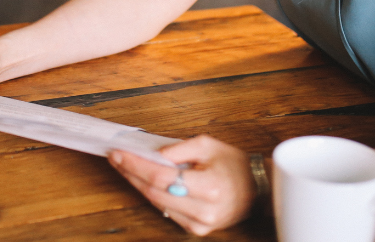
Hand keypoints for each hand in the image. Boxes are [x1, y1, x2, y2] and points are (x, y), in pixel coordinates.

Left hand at [108, 135, 255, 235]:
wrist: (258, 189)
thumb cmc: (234, 164)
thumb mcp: (208, 145)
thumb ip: (179, 149)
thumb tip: (154, 155)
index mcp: (210, 187)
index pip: (162, 177)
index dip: (136, 166)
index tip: (119, 154)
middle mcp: (204, 210)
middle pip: (155, 193)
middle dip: (132, 174)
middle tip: (116, 158)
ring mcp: (200, 223)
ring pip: (158, 204)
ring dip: (138, 184)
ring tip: (124, 166)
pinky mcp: (197, 229)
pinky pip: (168, 211)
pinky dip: (153, 195)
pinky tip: (142, 181)